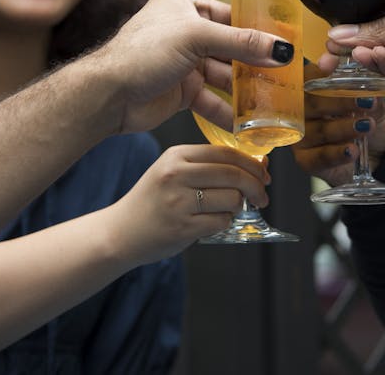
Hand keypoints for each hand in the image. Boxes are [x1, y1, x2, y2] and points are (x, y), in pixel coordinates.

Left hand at [93, 0, 294, 133]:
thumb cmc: (141, 53)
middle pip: (231, 47)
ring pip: (224, 75)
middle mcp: (185, 30)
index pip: (231, 15)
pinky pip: (213, 99)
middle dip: (256, 64)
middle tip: (286, 76)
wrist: (108, 95)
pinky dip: (228, 110)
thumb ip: (240, 43)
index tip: (286, 44)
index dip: (258, 30)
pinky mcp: (182, 90)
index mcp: (184, 3)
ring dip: (245, 90)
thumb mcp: (195, 37)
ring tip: (272, 102)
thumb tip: (280, 48)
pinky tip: (247, 123)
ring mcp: (184, 62)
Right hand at [106, 144, 270, 264]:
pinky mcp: (181, 227)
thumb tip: (258, 164)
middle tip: (262, 196)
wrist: (120, 232)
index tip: (263, 173)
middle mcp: (176, 174)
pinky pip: (221, 221)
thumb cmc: (153, 201)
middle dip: (256, 186)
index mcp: (176, 155)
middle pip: (233, 174)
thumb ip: (209, 166)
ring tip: (228, 210)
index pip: (225, 152)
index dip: (251, 163)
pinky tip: (213, 222)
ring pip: (231, 199)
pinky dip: (224, 222)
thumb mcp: (173, 172)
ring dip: (238, 207)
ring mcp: (178, 201)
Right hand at [289, 64, 384, 185]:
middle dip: (338, 101)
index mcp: (312, 90)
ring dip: (343, 128)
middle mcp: (301, 112)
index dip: (320, 72)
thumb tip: (369, 78)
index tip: (334, 66)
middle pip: (310, 103)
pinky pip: (318, 157)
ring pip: (317, 131)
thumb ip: (369, 89)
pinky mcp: (306, 160)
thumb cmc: (367, 118)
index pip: (309, 77)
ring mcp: (301, 137)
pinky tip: (352, 150)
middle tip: (365, 101)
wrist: (376, 152)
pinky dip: (337, 154)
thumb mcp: (372, 100)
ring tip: (367, 126)